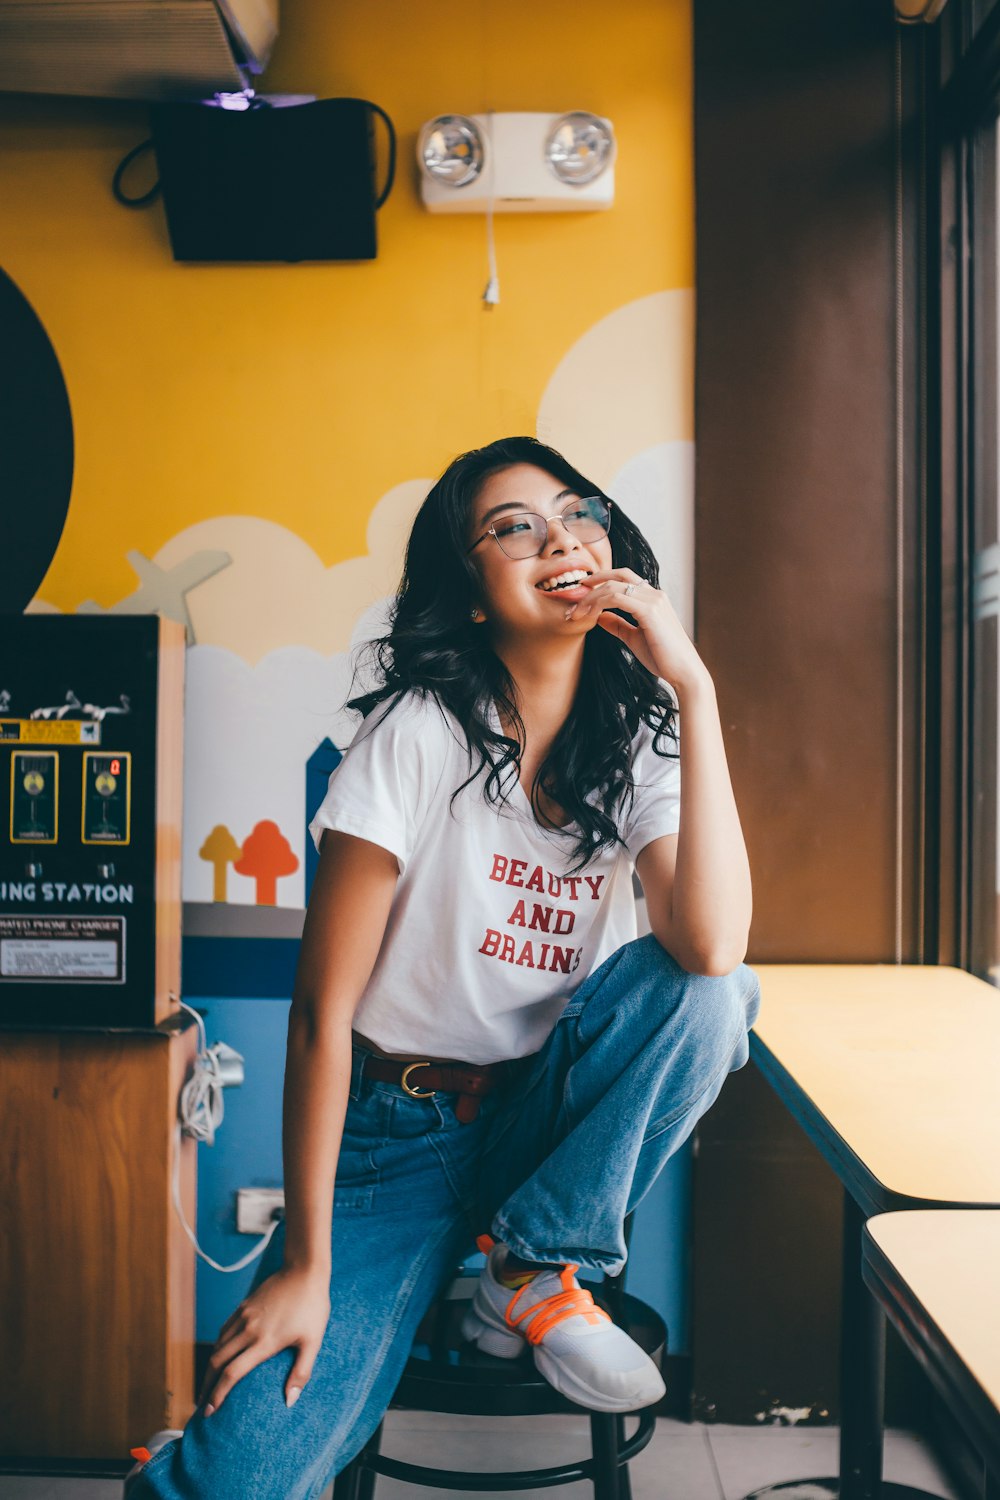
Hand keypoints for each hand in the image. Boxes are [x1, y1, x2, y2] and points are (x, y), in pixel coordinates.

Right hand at [197, 1265, 330, 1415]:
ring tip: (207, 1386)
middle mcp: (248, 1330)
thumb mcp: (313, 1342)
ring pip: (217, 1346)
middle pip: (216, 1362)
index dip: (218, 1395)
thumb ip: (301, 1373)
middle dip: (206, 1386)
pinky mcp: (243, 1306)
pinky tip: (218, 1357)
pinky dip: (216, 1348)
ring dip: (209, 1368)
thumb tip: (289, 1402)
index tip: (209, 1412)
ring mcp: (243, 1316)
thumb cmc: (312, 1307)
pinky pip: (223, 1331)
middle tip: (202, 1406)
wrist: (304, 1270)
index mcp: (264, 1342)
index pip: (232, 1374)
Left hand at [566, 568, 704, 686]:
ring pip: (613, 586)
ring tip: (576, 613)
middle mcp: (654, 594)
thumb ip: (617, 624)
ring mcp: (653, 600)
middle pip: (617, 576)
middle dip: (592, 583)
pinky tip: (589, 616)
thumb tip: (599, 616)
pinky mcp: (650, 611)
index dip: (601, 580)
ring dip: (590, 598)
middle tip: (573, 597)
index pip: (624, 577)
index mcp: (653, 598)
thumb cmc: (662, 657)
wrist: (683, 672)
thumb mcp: (633, 637)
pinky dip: (599, 604)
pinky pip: (617, 598)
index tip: (582, 593)